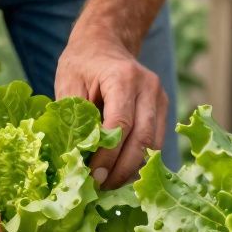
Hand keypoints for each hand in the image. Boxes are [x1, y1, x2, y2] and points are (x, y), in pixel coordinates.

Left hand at [55, 28, 167, 188]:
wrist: (105, 43)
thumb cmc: (82, 64)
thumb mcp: (68, 84)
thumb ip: (75, 119)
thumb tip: (77, 158)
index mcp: (123, 78)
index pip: (121, 125)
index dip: (108, 156)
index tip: (92, 176)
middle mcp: (149, 87)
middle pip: (142, 140)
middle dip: (121, 170)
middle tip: (101, 188)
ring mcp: (160, 99)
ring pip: (153, 146)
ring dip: (132, 170)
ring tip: (109, 184)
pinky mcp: (163, 110)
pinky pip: (155, 143)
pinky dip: (139, 162)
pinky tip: (120, 172)